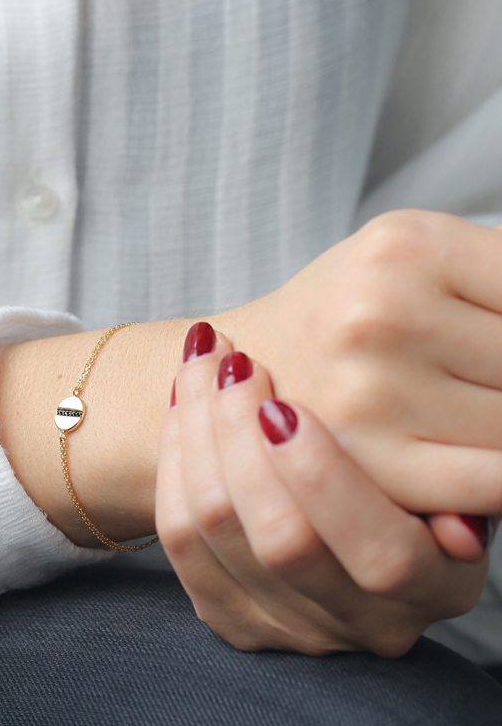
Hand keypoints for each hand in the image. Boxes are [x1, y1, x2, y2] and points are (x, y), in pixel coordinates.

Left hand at [156, 324, 489, 654]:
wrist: (334, 503)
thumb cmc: (401, 462)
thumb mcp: (437, 460)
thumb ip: (439, 470)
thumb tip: (450, 512)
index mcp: (435, 587)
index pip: (383, 557)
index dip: (325, 482)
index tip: (284, 405)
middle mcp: (364, 622)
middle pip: (280, 542)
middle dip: (242, 438)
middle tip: (232, 363)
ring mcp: (290, 628)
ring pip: (215, 531)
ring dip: (199, 432)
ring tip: (202, 361)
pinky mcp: (229, 616)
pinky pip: (178, 535)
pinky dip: (173, 458)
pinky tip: (182, 401)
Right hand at [212, 210, 501, 515]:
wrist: (248, 371)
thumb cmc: (348, 313)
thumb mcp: (418, 259)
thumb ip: (499, 280)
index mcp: (407, 246)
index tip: (500, 356)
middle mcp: (383, 314)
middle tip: (484, 378)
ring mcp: (373, 393)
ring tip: (473, 401)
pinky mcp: (369, 461)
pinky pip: (494, 479)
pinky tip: (485, 448)